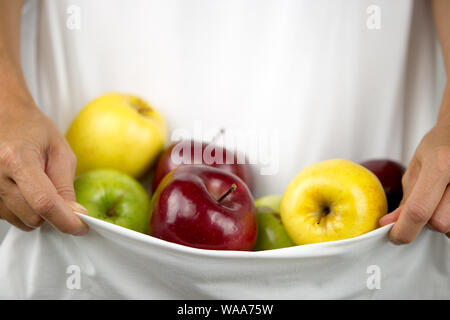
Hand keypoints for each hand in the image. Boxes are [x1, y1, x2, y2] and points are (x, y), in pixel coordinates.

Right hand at [0, 96, 88, 234]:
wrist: (3, 116)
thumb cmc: (33, 130)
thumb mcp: (60, 152)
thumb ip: (66, 185)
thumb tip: (74, 214)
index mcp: (16, 159)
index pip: (44, 202)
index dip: (65, 220)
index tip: (81, 227)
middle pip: (32, 217)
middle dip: (52, 214)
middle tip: (58, 193)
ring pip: (20, 221)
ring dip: (36, 212)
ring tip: (36, 184)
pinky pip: (8, 216)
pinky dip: (22, 209)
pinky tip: (23, 188)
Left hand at [380, 123, 449, 242]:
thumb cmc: (441, 144)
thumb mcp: (417, 167)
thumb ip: (406, 198)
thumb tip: (391, 224)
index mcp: (441, 165)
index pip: (418, 211)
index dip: (403, 230)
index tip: (394, 236)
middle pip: (439, 223)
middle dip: (426, 221)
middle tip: (426, 205)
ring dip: (443, 222)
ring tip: (442, 201)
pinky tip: (449, 205)